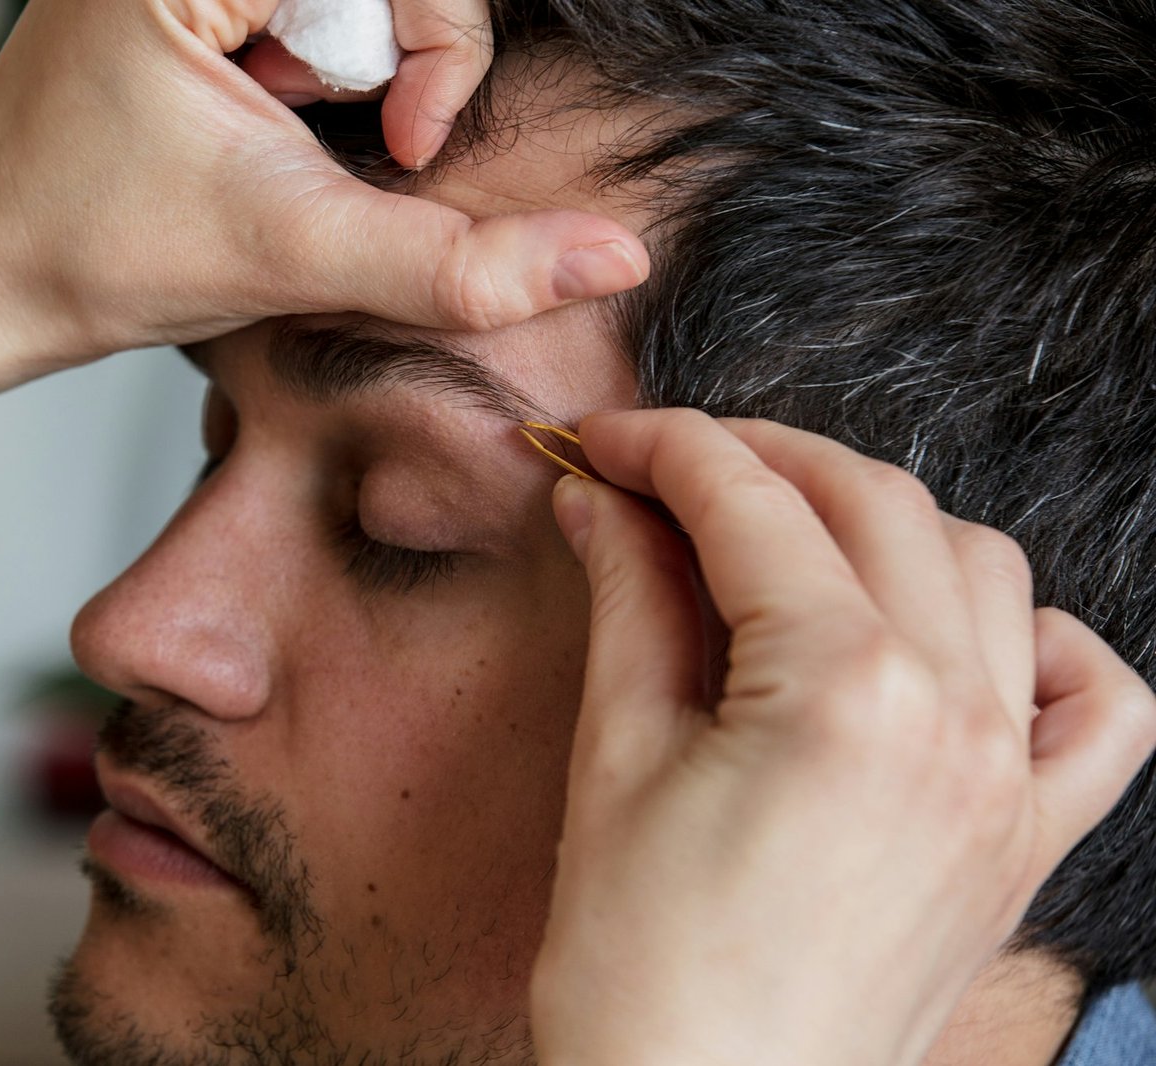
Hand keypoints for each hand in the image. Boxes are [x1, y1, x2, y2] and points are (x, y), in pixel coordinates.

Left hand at [0, 0, 646, 464]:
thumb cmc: (95, 250)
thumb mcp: (294, 255)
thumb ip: (457, 264)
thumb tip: (608, 257)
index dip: (440, 47)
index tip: (402, 148)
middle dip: (383, 59)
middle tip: (302, 130)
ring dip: (347, 64)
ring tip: (265, 122)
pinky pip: (310, 4)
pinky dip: (315, 58)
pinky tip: (258, 108)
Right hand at [530, 410, 1155, 1065]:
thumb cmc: (638, 971)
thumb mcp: (612, 761)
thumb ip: (626, 601)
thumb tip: (600, 499)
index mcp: (840, 689)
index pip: (751, 505)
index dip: (664, 450)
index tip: (602, 443)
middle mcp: (956, 715)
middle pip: (873, 504)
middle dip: (762, 460)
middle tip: (666, 472)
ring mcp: (1010, 778)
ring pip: (984, 568)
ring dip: (879, 522)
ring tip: (782, 540)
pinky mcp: (1028, 837)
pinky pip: (1093, 701)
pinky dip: (1031, 639)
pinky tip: (947, 639)